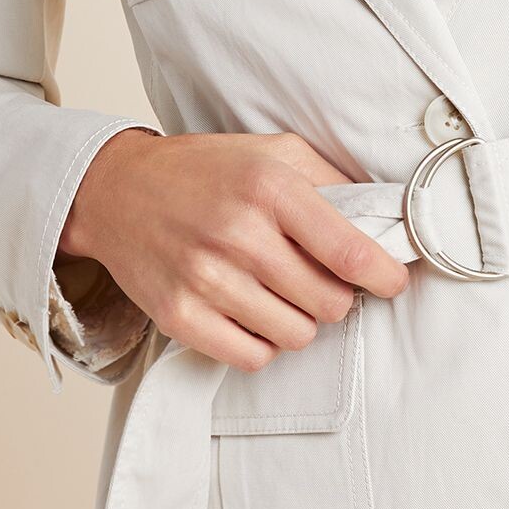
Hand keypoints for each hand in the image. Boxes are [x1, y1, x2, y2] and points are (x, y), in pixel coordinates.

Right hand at [57, 127, 409, 369]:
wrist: (116, 190)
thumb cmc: (203, 171)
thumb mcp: (272, 151)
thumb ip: (332, 178)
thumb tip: (386, 215)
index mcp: (269, 188)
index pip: (349, 252)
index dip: (384, 275)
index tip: (392, 281)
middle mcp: (238, 234)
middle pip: (330, 303)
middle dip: (337, 296)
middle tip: (321, 280)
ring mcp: (205, 279)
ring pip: (297, 335)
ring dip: (300, 320)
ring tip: (282, 294)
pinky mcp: (179, 316)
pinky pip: (252, 357)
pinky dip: (263, 344)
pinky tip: (254, 315)